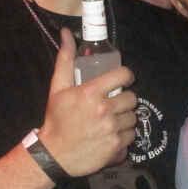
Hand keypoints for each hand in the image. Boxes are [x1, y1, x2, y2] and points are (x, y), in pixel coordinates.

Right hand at [38, 29, 136, 176]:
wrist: (54, 155)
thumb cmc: (57, 119)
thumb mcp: (58, 88)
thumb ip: (65, 59)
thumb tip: (67, 33)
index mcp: (91, 93)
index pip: (124, 75)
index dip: (126, 76)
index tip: (122, 80)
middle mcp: (104, 110)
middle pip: (132, 98)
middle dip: (124, 99)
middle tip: (114, 103)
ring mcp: (112, 130)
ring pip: (133, 118)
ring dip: (125, 118)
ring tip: (112, 121)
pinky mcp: (116, 148)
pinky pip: (131, 136)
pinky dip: (124, 136)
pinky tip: (111, 136)